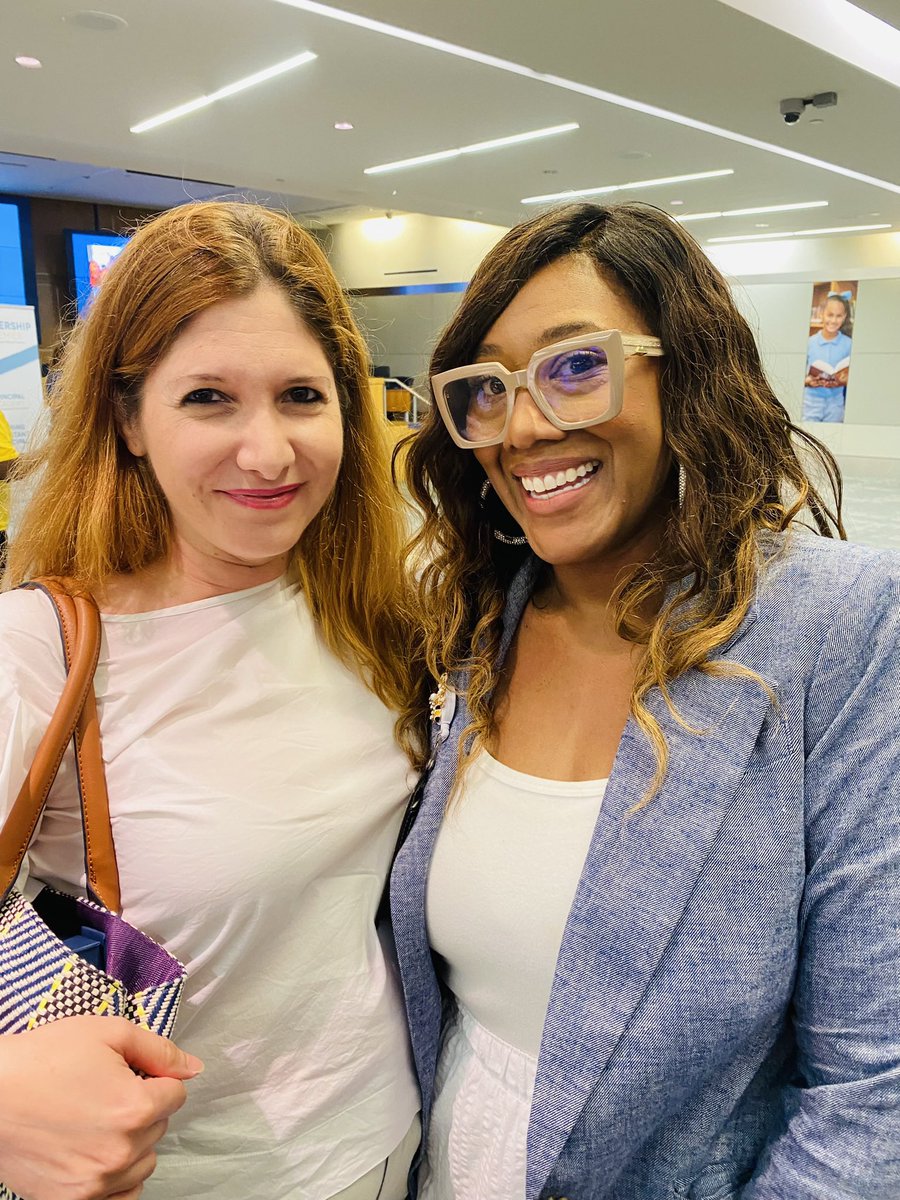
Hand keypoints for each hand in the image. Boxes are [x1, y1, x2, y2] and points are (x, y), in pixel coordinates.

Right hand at [0, 1016, 202, 1199]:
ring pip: (143, 1163)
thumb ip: (158, 1050)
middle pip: (159, 1127)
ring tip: (98, 1121)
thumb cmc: (43, 1060)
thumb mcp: (107, 1033)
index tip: (130, 1074)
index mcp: (135, 1107)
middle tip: (106, 1092)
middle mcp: (121, 1150)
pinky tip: (98, 1155)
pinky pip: (120, 1197)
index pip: (176, 1094)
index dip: (156, 1079)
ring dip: (132, 1143)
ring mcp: (96, 1181)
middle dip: (143, 1107)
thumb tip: (193, 1068)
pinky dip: (117, 1179)